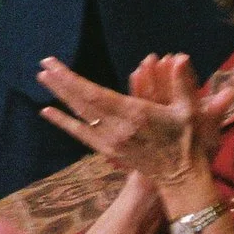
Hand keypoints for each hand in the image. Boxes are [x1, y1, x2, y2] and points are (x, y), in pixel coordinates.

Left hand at [36, 53, 229, 195]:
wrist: (181, 176)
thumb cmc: (188, 140)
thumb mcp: (191, 110)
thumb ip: (182, 83)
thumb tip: (179, 57)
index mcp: (135, 114)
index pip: (94, 94)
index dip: (71, 79)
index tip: (56, 64)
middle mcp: (118, 128)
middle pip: (81, 102)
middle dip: (61, 82)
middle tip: (43, 64)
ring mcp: (111, 141)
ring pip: (80, 115)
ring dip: (60, 96)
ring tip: (43, 78)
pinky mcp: (108, 150)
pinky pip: (81, 134)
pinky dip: (64, 122)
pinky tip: (47, 111)